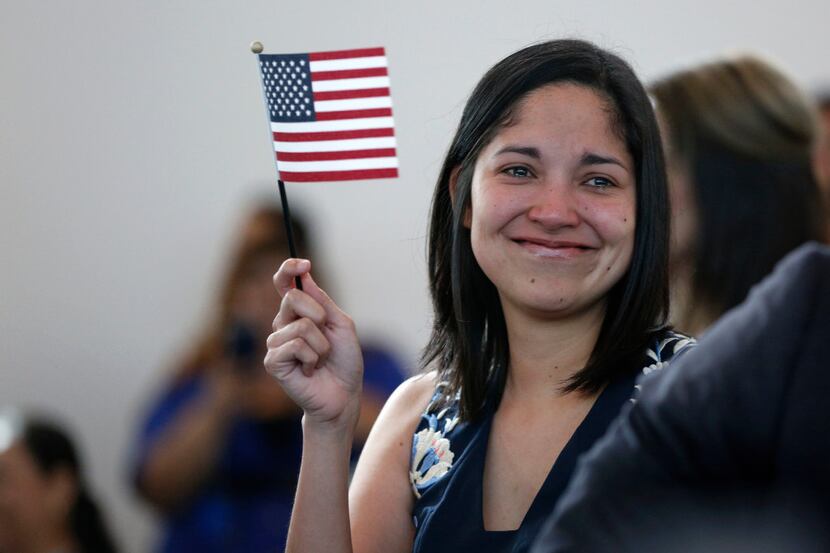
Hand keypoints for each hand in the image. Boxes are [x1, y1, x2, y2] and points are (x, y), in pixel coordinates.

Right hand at [264, 259, 363, 429]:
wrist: (344, 394)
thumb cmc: (343, 362)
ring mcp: (275, 343)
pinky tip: (310, 370)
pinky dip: (312, 357)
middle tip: (326, 337)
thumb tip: (305, 276)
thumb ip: (323, 302)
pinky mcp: (273, 361)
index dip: (288, 269)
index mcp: (298, 313)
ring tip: (320, 359)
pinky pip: (295, 345)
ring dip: (321, 344)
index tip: (304, 264)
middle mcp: (283, 325)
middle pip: (292, 297)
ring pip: (300, 325)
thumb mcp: (341, 325)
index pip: (284, 284)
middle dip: (318, 315)